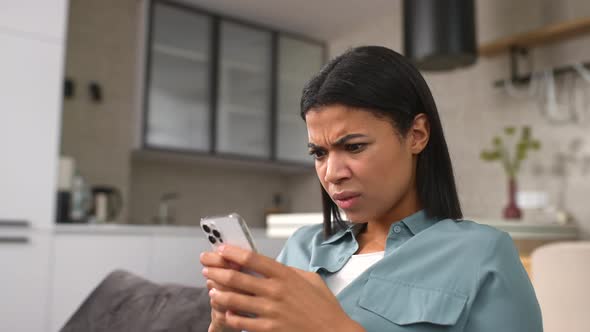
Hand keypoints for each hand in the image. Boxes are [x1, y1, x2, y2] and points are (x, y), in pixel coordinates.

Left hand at [202, 245, 364, 331]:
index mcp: (285, 275)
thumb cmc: (324, 307)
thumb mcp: (311, 280)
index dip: (232, 252)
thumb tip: (273, 267)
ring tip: (212, 290)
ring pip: (233, 300)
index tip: (220, 249)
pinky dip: (230, 316)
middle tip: (207, 268)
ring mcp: (270, 311)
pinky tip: (225, 312)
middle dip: (217, 271)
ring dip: (219, 293)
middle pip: (237, 277)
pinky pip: (240, 322)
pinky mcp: (268, 329)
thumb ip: (290, 272)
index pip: (252, 259)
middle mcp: (275, 291)